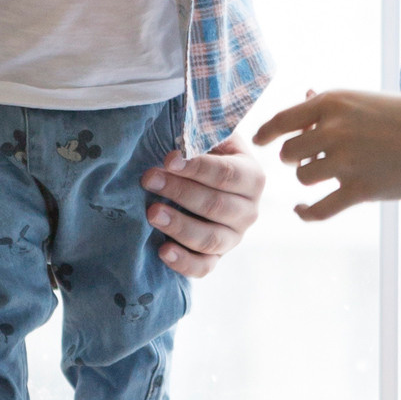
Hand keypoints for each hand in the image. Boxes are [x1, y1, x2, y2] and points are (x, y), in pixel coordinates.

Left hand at [141, 137, 264, 278]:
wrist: (207, 181)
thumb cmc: (203, 153)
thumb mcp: (211, 137)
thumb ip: (202, 132)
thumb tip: (180, 136)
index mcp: (252, 177)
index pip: (226, 174)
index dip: (197, 167)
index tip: (167, 159)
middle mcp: (249, 211)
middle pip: (216, 206)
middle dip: (180, 192)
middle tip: (148, 179)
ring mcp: (234, 238)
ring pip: (210, 239)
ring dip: (179, 226)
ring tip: (151, 213)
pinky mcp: (216, 257)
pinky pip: (204, 267)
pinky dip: (184, 262)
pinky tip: (162, 251)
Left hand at [253, 87, 400, 222]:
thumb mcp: (365, 99)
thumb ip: (331, 103)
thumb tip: (305, 95)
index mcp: (332, 103)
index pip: (281, 121)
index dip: (265, 134)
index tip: (260, 142)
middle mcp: (333, 130)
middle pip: (289, 154)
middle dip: (294, 159)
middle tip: (308, 160)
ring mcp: (346, 161)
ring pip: (304, 178)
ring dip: (310, 179)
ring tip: (327, 176)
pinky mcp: (360, 190)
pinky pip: (319, 209)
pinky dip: (305, 212)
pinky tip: (301, 210)